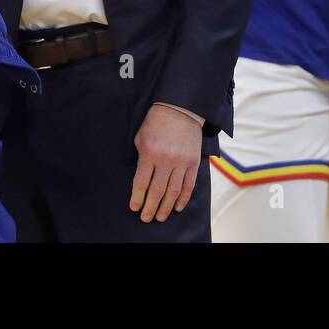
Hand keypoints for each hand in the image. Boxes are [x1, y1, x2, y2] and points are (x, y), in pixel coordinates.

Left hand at [130, 103, 202, 221]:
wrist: (180, 109)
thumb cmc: (156, 122)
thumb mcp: (141, 137)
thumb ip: (140, 157)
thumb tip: (141, 178)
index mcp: (149, 153)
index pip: (141, 183)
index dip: (137, 198)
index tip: (134, 208)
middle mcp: (166, 160)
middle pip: (157, 191)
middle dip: (150, 207)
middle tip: (146, 218)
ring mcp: (181, 162)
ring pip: (173, 192)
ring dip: (166, 207)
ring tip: (161, 217)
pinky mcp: (193, 162)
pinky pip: (189, 185)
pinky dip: (183, 198)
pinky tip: (177, 207)